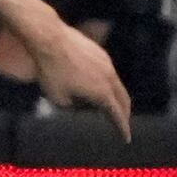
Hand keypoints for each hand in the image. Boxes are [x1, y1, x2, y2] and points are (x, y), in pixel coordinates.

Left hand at [23, 20, 132, 138]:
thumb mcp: (57, 97)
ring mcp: (107, 63)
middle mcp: (110, 77)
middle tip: (123, 123)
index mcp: (101, 92)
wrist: (50, 39)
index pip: (116, 113)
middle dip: (124, 113)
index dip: (122, 127)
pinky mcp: (100, 52)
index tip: (126, 137)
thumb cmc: (51, 71)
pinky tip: (102, 85)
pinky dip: (111, 84)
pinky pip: (110, 73)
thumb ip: (70, 106)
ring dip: (118, 97)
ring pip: (118, 84)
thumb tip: (76, 105)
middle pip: (123, 99)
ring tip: (114, 106)